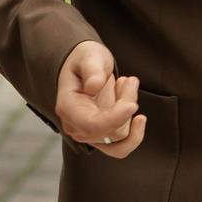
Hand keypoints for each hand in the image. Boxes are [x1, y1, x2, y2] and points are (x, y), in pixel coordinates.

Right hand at [56, 40, 145, 158]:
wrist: (85, 67)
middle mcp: (75, 126)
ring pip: (121, 136)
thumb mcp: (89, 56)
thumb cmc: (86, 60)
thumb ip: (92, 70)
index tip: (132, 105)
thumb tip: (94, 87)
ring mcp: (88, 134)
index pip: (92, 125)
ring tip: (126, 84)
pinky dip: (134, 129)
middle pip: (112, 131)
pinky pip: (123, 145)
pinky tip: (132, 104)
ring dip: (130, 109)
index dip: (115, 119)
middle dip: (127, 104)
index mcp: (67, 108)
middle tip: (129, 80)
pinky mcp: (101, 137)